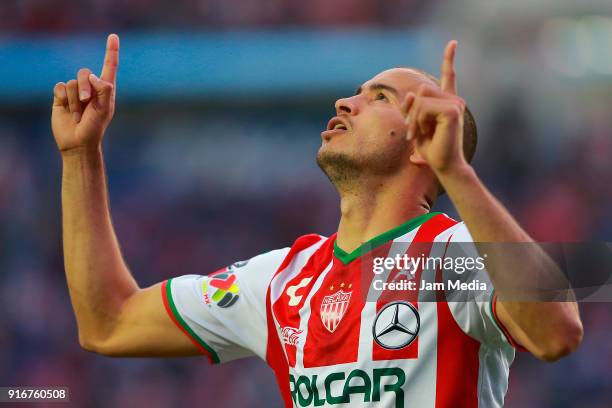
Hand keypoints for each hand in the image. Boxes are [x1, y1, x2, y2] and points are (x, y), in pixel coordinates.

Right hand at [51, 34, 119, 152]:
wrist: (78, 142)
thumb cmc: (95, 128)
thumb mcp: (104, 109)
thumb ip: (103, 90)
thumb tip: (93, 76)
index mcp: (105, 89)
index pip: (109, 66)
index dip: (111, 51)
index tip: (113, 36)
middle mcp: (90, 88)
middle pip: (84, 73)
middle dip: (85, 87)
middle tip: (86, 102)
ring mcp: (75, 92)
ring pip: (72, 83)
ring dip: (75, 101)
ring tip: (78, 115)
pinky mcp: (61, 96)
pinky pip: (60, 87)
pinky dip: (64, 99)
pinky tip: (67, 111)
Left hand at [403, 41, 467, 173]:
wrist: (444, 165)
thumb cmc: (430, 148)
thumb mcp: (415, 124)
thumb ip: (412, 107)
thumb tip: (411, 94)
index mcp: (447, 102)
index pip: (448, 77)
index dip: (449, 59)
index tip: (452, 43)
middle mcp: (454, 100)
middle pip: (422, 90)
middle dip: (411, 111)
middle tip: (413, 131)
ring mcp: (455, 104)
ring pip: (421, 98)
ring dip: (413, 118)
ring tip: (418, 134)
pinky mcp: (452, 111)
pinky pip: (423, 107)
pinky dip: (417, 121)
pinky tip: (424, 133)